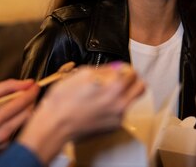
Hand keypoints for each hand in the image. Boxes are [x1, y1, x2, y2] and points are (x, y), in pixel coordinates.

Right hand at [0, 79, 37, 156]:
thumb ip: (8, 86)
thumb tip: (28, 82)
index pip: (22, 102)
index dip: (31, 92)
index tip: (35, 84)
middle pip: (27, 114)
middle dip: (30, 101)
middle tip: (28, 92)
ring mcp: (1, 142)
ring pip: (23, 122)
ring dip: (24, 110)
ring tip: (15, 103)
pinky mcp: (1, 147)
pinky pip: (16, 130)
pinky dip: (15, 121)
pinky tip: (6, 116)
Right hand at [17, 62, 144, 163]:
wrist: (55, 125)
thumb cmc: (63, 101)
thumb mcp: (82, 74)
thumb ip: (105, 69)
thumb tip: (116, 67)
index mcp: (114, 86)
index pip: (132, 71)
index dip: (123, 68)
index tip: (117, 70)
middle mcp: (121, 102)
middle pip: (140, 87)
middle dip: (132, 80)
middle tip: (121, 79)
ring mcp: (118, 117)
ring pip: (132, 100)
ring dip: (124, 94)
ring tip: (106, 93)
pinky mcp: (113, 127)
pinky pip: (122, 112)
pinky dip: (115, 107)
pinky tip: (100, 105)